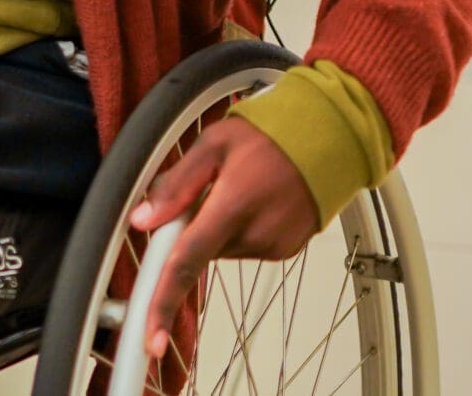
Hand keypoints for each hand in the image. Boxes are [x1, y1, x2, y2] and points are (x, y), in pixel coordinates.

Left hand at [127, 118, 319, 364]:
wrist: (329, 139)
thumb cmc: (271, 135)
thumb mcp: (213, 144)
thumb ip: (176, 185)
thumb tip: (143, 220)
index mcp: (232, 207)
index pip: (187, 262)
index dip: (164, 302)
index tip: (152, 337)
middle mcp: (256, 234)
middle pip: (201, 250)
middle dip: (192, 229)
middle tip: (208, 188)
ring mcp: (274, 246)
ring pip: (222, 248)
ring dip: (217, 226)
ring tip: (239, 186)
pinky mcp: (284, 250)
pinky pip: (244, 246)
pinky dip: (238, 229)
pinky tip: (254, 199)